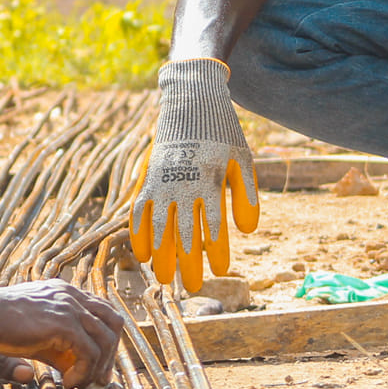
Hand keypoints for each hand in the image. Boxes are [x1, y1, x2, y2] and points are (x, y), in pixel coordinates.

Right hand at [0, 281, 125, 386]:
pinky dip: (83, 372)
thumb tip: (75, 370)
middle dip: (110, 355)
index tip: (95, 371)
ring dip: (97, 367)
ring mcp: (69, 307)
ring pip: (106, 339)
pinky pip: (89, 352)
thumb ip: (57, 349)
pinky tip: (66, 383)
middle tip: (96, 381)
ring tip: (77, 384)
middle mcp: (72, 296)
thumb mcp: (35, 337)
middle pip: (115, 323)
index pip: (105, 315)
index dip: (106, 344)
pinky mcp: (62, 323)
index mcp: (67, 294)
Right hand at [128, 59, 259, 290]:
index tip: (222, 271)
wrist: (191, 101)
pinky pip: (139, 211)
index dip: (217, 248)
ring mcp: (162, 182)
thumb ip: (247, 194)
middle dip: (189, 261)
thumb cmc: (222, 133)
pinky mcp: (148, 179)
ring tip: (164, 279)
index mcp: (210, 179)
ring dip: (162, 254)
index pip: (213, 223)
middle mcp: (184, 183)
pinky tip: (142, 255)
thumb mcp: (242, 159)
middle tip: (194, 287)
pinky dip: (139, 233)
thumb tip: (248, 231)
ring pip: (159, 226)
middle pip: (185, 231)